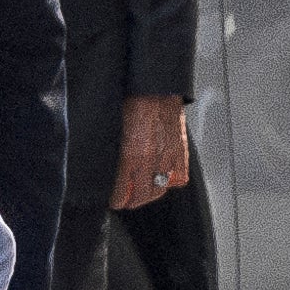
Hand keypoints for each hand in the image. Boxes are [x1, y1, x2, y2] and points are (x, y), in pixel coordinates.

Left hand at [110, 95, 189, 213]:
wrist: (156, 87)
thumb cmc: (133, 101)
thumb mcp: (115, 129)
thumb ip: (115, 154)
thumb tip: (109, 170)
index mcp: (129, 155)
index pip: (120, 192)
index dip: (116, 200)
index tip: (114, 201)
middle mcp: (149, 160)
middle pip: (141, 196)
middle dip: (131, 202)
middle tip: (126, 201)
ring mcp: (167, 157)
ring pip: (159, 190)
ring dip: (150, 194)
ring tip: (143, 192)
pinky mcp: (180, 152)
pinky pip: (179, 178)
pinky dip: (172, 180)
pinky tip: (164, 176)